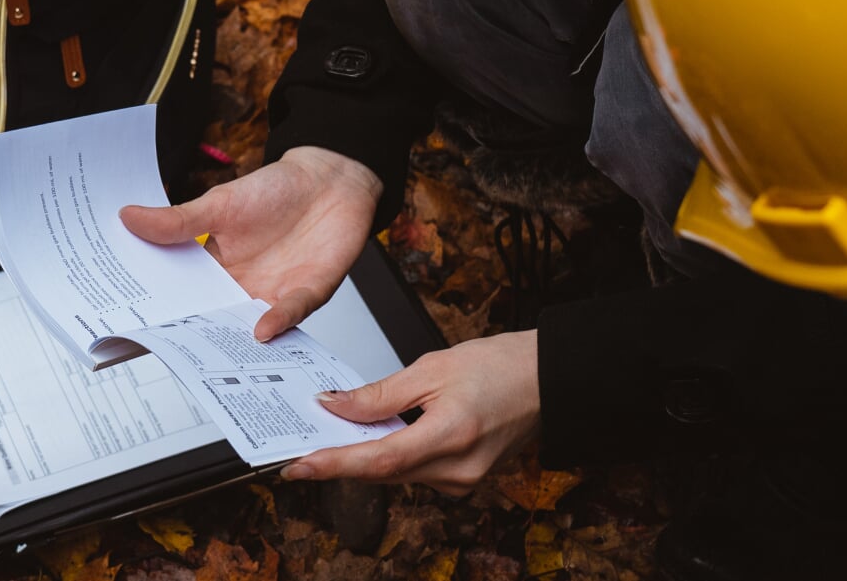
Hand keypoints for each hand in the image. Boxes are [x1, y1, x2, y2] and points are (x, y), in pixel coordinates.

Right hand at [119, 146, 381, 339]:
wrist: (329, 180)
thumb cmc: (275, 189)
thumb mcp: (219, 204)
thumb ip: (177, 222)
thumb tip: (128, 217)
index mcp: (213, 268)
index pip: (178, 297)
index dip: (154, 312)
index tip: (123, 325)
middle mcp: (240, 287)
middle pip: (210, 321)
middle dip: (188, 338)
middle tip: (160, 350)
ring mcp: (273, 294)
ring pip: (248, 327)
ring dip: (232, 341)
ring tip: (208, 358)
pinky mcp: (306, 294)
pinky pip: (290, 313)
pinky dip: (277, 322)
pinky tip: (261, 329)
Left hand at [280, 331, 540, 494]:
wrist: (548, 380)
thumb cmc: (501, 367)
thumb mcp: (432, 368)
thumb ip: (380, 394)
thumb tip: (336, 407)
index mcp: (452, 436)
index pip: (379, 460)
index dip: (335, 465)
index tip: (298, 466)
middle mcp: (458, 469)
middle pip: (383, 472)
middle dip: (341, 459)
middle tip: (302, 446)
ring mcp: (463, 480)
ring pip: (397, 474)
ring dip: (366, 456)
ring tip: (335, 435)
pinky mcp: (464, 479)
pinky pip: (415, 471)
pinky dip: (392, 455)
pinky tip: (375, 437)